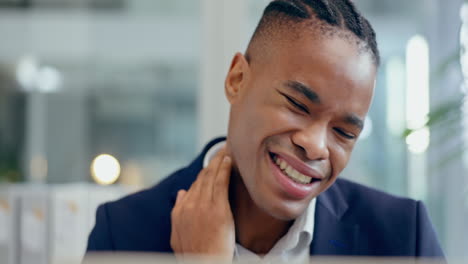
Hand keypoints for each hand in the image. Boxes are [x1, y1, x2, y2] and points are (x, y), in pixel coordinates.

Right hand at [170, 146, 234, 261]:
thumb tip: (182, 193)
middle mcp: (190, 204)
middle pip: (202, 178)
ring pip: (210, 176)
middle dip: (212, 162)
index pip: (193, 186)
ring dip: (219, 161)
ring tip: (226, 151)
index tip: (211, 166)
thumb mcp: (178, 235)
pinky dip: (224, 169)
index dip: (204, 174)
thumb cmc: (194, 254)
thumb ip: (178, 212)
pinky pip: (220, 182)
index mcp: (180, 211)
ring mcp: (203, 205)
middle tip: (221, 151)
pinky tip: (229, 160)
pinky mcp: (218, 208)